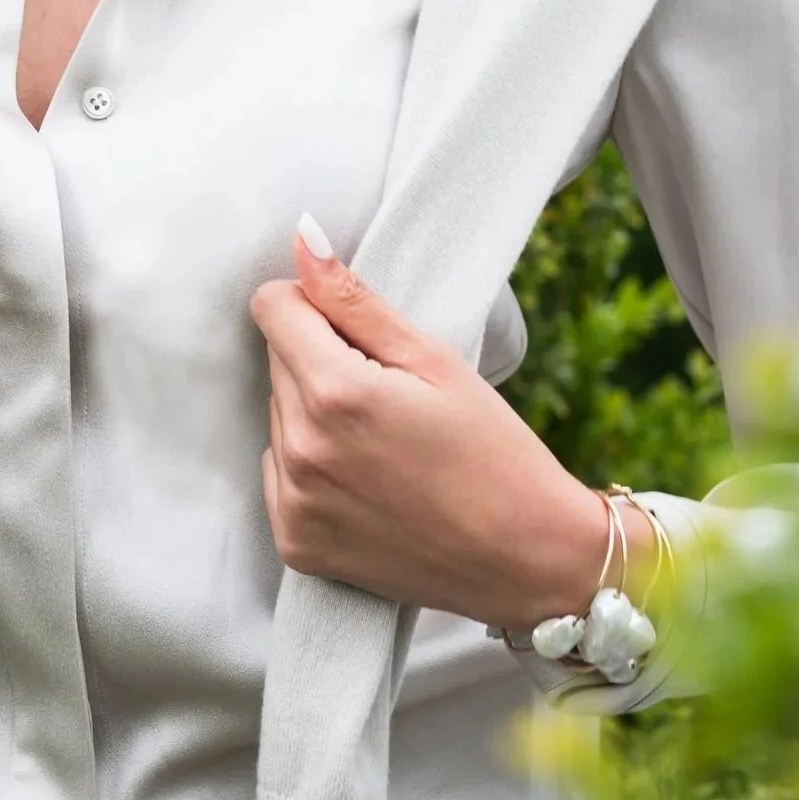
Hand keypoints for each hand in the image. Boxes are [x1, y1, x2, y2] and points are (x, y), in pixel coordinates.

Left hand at [249, 224, 635, 631]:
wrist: (526, 560)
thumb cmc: (494, 452)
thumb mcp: (435, 360)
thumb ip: (355, 300)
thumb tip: (301, 239)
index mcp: (336, 393)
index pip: (272, 307)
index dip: (314, 307)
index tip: (357, 332)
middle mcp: (301, 449)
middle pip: (277, 363)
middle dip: (320, 362)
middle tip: (390, 396)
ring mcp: (295, 502)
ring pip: (278, 418)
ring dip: (315, 417)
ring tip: (385, 444)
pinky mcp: (295, 544)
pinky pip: (279, 477)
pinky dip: (311, 472)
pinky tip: (368, 484)